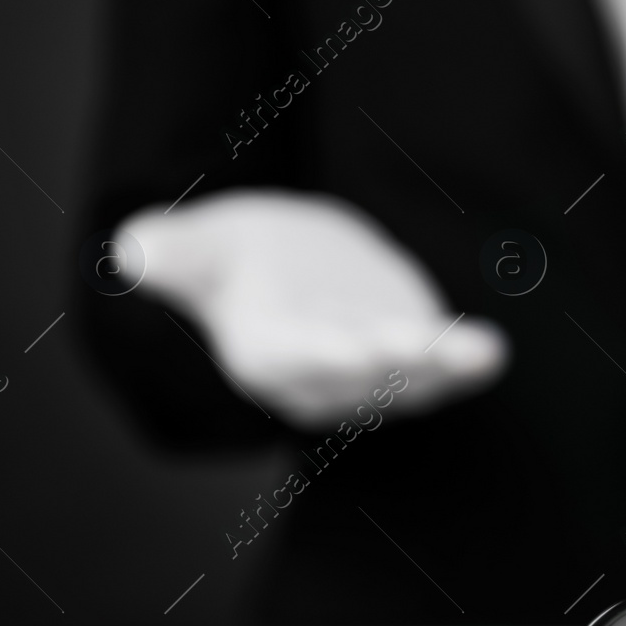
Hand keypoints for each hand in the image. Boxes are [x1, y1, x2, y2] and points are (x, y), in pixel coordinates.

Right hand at [115, 189, 507, 429]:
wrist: (280, 270)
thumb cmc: (229, 258)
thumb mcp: (197, 244)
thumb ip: (174, 253)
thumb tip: (133, 250)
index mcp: (265, 352)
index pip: (293, 361)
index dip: (323, 357)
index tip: (353, 351)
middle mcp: (322, 377)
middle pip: (363, 378)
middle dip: (398, 363)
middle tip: (429, 347)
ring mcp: (374, 375)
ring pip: (413, 381)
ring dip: (448, 370)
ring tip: (483, 352)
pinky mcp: (414, 360)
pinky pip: (444, 371)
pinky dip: (468, 364)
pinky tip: (492, 351)